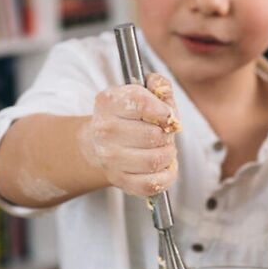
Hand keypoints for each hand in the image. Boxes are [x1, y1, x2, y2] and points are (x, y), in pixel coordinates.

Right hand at [82, 73, 180, 197]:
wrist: (98, 143)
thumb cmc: (128, 116)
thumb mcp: (140, 91)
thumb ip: (158, 85)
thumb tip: (165, 94)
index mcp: (107, 102)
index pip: (142, 103)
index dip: (163, 109)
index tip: (165, 114)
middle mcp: (104, 131)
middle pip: (154, 135)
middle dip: (167, 134)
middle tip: (164, 133)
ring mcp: (109, 159)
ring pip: (155, 160)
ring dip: (168, 154)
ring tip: (163, 148)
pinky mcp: (119, 181)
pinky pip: (152, 184)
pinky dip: (167, 176)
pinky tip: (164, 166)